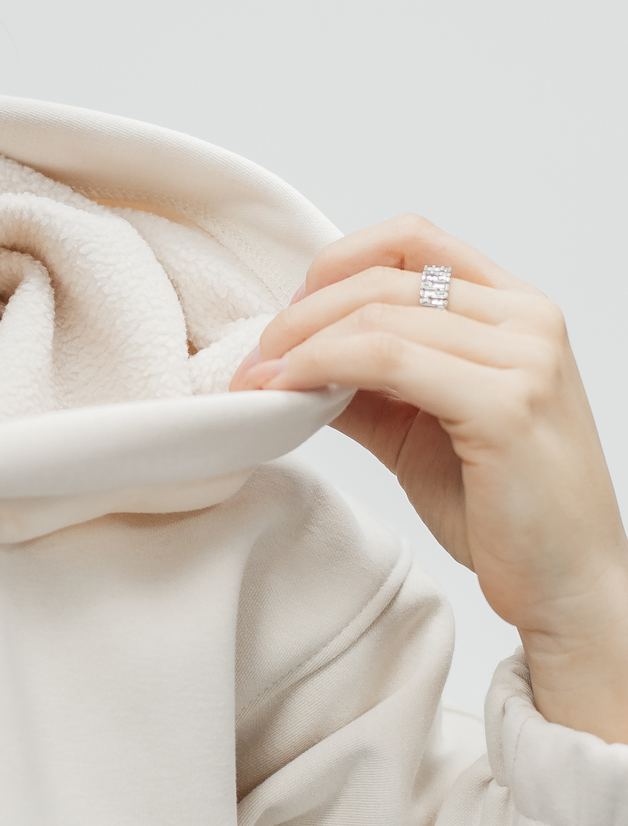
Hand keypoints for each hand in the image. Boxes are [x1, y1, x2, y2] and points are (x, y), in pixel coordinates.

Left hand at [230, 215, 627, 743]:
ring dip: (302, 343)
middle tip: (256, 358)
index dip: (337, 263)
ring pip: (379, 317)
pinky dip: (325, 367)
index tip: (290, 314)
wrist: (568, 586)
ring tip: (262, 381)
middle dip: (302, 314)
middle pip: (384, 278)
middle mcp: (527, 320)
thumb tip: (288, 362)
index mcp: (516, 311)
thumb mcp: (422, 429)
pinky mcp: (505, 405)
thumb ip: (368, 385)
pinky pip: (389, 361)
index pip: (414, 240)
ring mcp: (523, 358)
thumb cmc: (504, 511)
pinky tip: (293, 393)